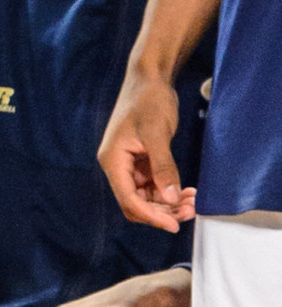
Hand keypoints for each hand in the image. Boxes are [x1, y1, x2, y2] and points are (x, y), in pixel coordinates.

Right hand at [100, 70, 191, 231]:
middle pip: (135, 203)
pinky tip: (188, 191)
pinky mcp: (140, 160)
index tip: (174, 225)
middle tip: (191, 212)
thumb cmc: (148, 102)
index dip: (151, 216)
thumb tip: (172, 198)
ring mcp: (129, 164)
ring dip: (168, 203)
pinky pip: (153, 185)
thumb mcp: (157, 134)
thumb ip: (163, 168)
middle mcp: (117, 166)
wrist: (149, 80)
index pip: (129, 199)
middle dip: (162, 211)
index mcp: (113, 161)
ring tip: (194, 202)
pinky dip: (170, 191)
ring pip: (146, 196)